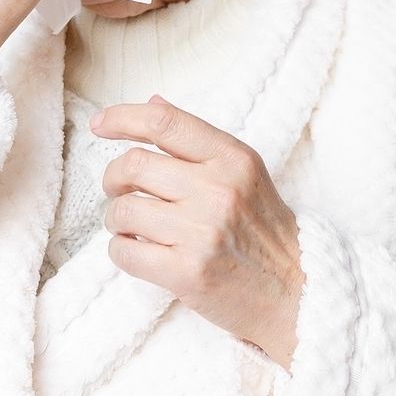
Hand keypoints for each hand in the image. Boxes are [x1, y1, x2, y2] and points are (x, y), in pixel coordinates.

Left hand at [92, 94, 303, 370]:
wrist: (296, 293)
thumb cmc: (266, 232)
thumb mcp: (245, 173)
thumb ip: (199, 140)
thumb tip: (153, 102)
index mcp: (233, 159)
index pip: (164, 123)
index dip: (122, 118)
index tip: (100, 125)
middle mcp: (218, 190)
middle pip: (133, 165)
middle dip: (114, 178)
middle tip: (121, 190)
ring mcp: (202, 232)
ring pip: (123, 209)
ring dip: (118, 219)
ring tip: (135, 226)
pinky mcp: (187, 272)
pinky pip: (124, 251)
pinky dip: (122, 250)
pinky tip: (139, 251)